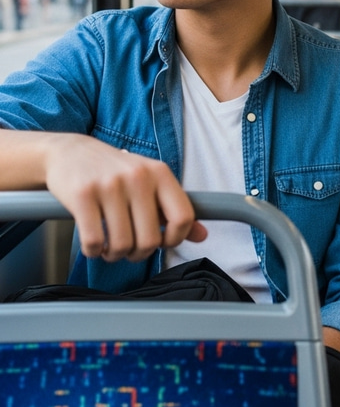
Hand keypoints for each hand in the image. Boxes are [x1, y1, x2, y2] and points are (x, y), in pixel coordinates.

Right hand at [44, 134, 205, 261]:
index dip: (175, 239)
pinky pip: (94, 242)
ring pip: (122, 245)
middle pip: (150, 240)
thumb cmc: (115, 173)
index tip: (162, 242)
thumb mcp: (150, 183)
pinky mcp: (83, 195)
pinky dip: (94, 251)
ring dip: (115, 254)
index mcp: (160, 173)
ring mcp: (110, 185)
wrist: (70, 152)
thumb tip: (202, 236)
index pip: (183, 217)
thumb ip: (175, 210)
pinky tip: (94, 244)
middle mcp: (138, 177)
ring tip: (111, 247)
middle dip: (139, 254)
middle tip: (130, 249)